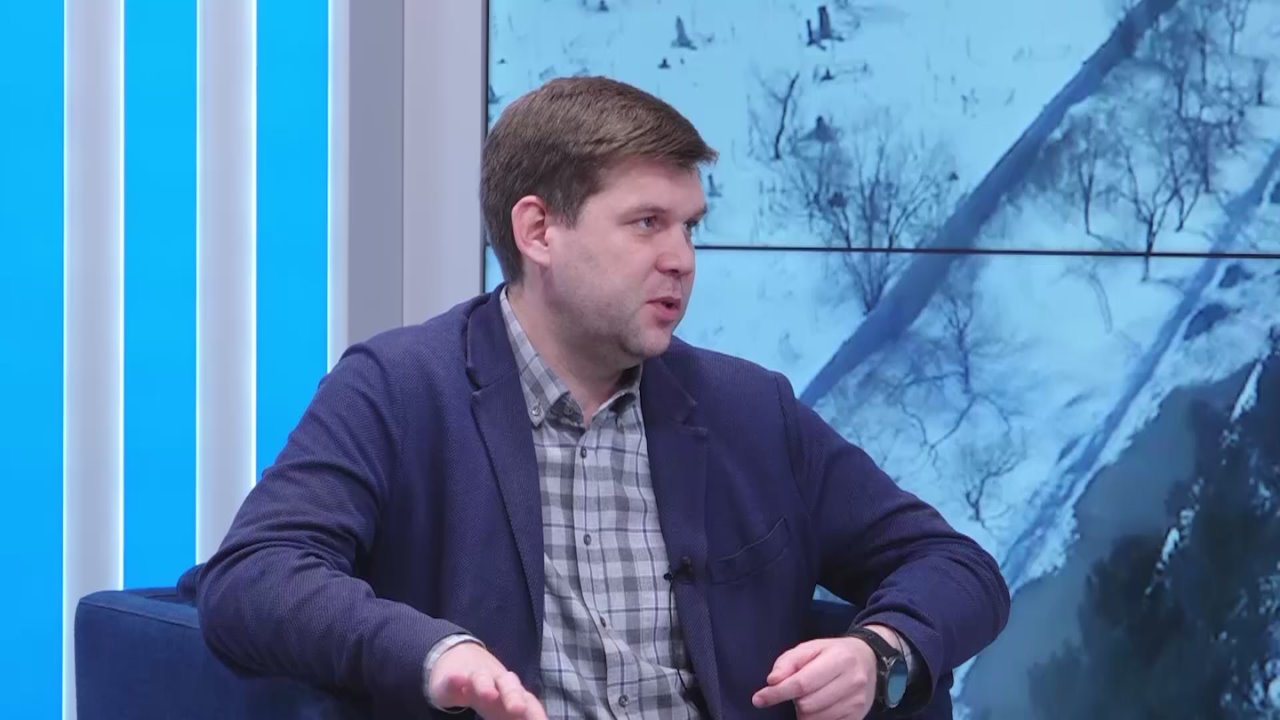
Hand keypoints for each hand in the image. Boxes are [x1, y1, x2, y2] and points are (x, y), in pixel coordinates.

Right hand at [427, 642, 547, 719]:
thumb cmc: (489, 690)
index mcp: (513, 693)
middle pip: (509, 686)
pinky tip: (456, 679)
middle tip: (519, 709)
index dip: (535, 713)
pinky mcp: (455, 677)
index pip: (528, 701)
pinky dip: (457, 678)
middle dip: (514, 696)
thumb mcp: (502, 707)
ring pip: (483, 678)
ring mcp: (476, 677)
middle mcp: (498, 682)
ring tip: (488, 695)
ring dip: (486, 686)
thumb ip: (515, 716)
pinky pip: (456, 676)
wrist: (459, 659)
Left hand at [752, 632, 884, 719]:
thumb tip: (772, 682)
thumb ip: (788, 663)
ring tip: (811, 696)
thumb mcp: (809, 648)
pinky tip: (820, 707)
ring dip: (804, 712)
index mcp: (839, 659)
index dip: (777, 693)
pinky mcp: (858, 717)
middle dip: (795, 700)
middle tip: (799, 690)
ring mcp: (857, 702)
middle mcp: (852, 681)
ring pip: (815, 719)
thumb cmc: (832, 653)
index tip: (759, 699)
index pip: (802, 683)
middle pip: (807, 704)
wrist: (869, 660)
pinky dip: (816, 719)